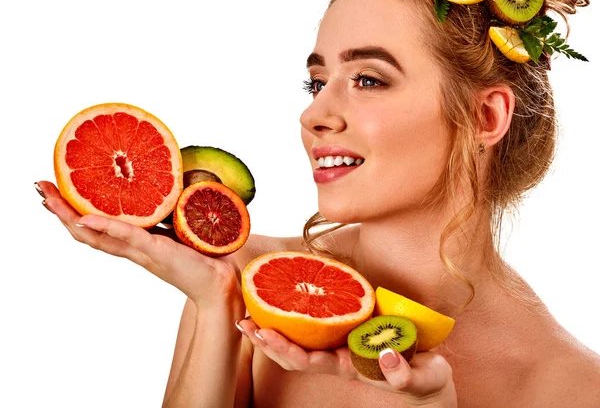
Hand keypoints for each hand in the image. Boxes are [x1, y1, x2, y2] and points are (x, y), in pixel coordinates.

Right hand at [36, 181, 242, 310]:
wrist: (222, 283)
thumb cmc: (204, 257)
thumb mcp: (180, 231)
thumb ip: (167, 219)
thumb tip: (165, 193)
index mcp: (137, 244)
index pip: (98, 229)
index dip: (75, 213)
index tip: (58, 194)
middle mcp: (134, 250)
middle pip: (88, 233)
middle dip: (62, 212)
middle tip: (41, 190)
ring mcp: (143, 252)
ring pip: (98, 236)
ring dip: (71, 218)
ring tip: (51, 200)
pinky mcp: (157, 251)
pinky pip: (126, 238)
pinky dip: (105, 227)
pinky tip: (86, 218)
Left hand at [237, 317, 456, 406]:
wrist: (432, 379)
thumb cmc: (424, 379)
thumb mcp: (420, 379)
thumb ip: (404, 374)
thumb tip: (388, 358)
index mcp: (349, 367)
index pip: (308, 360)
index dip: (284, 348)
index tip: (262, 333)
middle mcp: (339, 357)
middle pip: (295, 353)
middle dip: (267, 340)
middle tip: (243, 321)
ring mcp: (342, 345)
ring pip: (301, 339)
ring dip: (276, 326)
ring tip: (252, 310)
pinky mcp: (351, 330)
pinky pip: (319, 322)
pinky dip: (298, 313)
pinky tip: (286, 298)